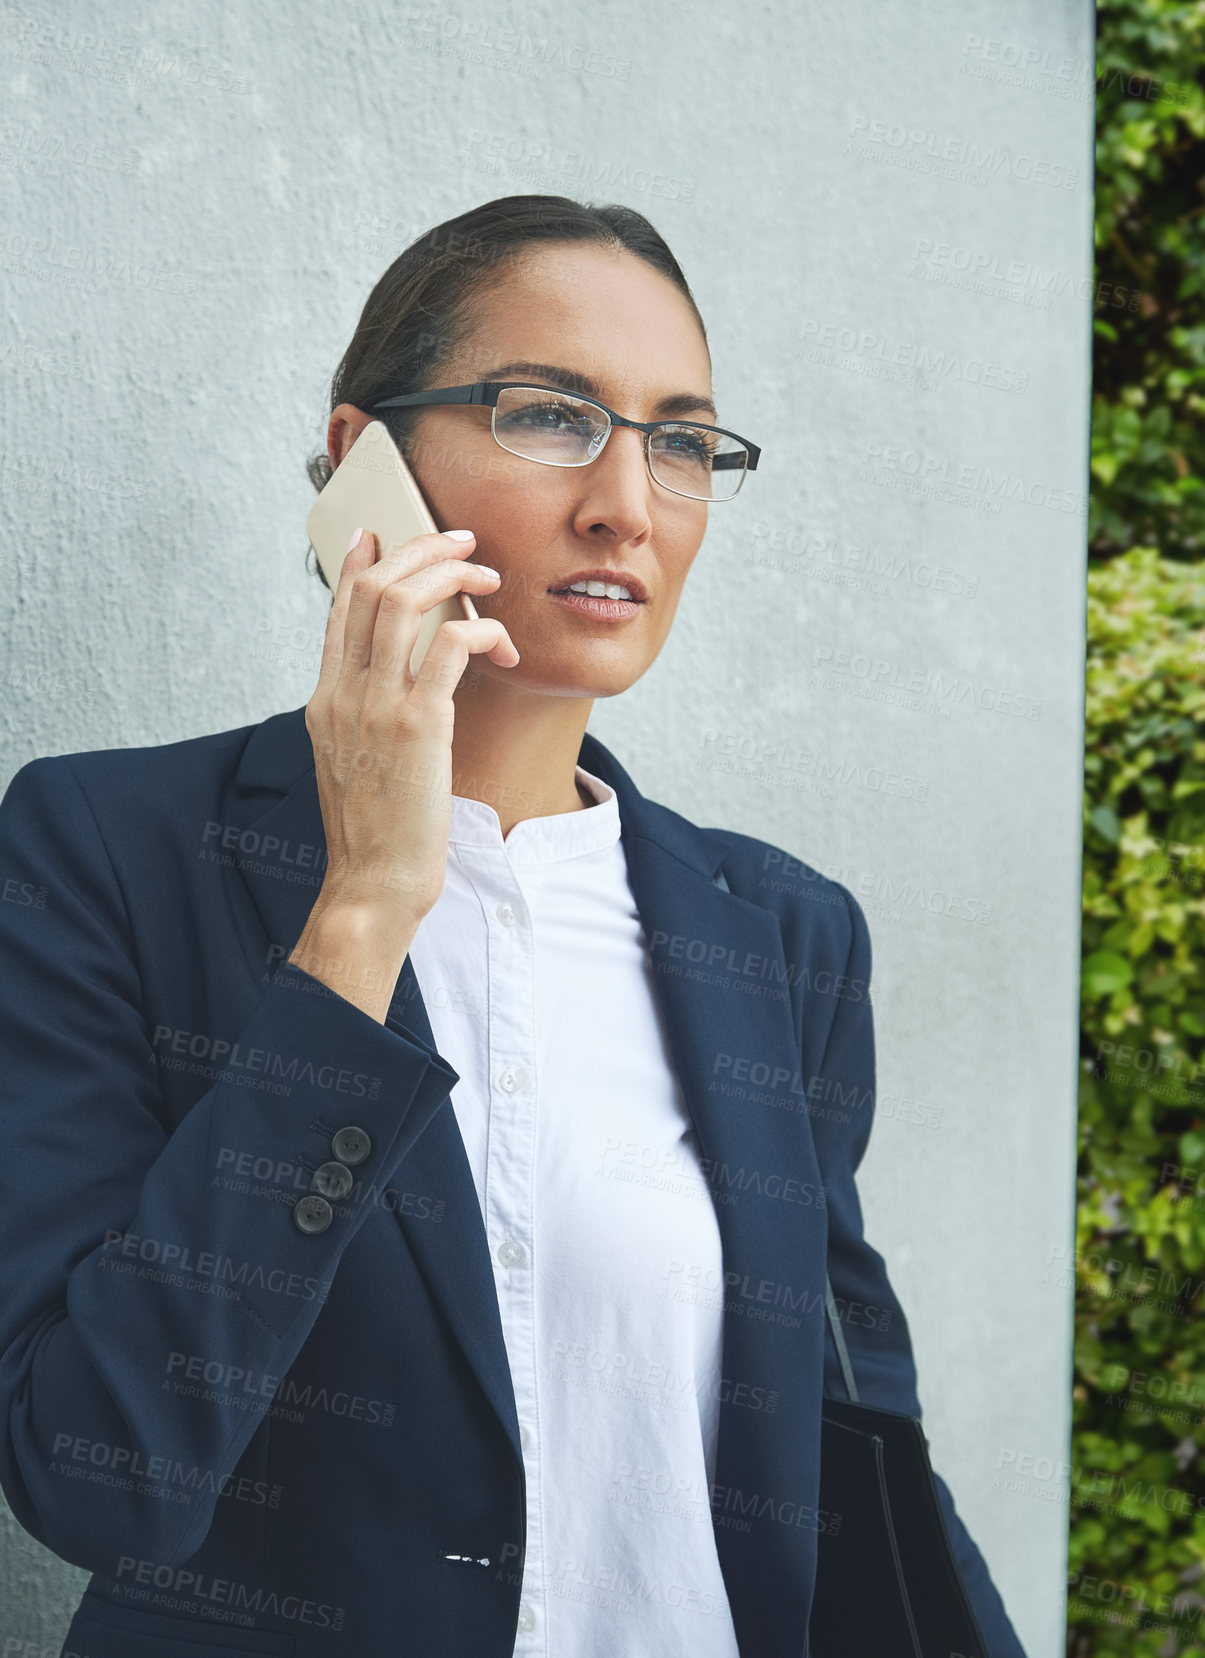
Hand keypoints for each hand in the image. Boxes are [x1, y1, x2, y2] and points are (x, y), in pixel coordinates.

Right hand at [302, 526, 518, 933]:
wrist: (373, 883)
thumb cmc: (376, 833)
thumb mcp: (354, 764)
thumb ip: (365, 717)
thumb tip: (391, 689)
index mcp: (325, 700)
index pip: (340, 608)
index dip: (364, 562)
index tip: (386, 534)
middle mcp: (342, 694)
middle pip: (373, 587)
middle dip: (422, 550)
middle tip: (463, 542)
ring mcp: (376, 706)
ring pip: (406, 600)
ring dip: (454, 575)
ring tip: (489, 579)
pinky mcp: (419, 726)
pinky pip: (450, 646)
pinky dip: (482, 631)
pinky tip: (502, 647)